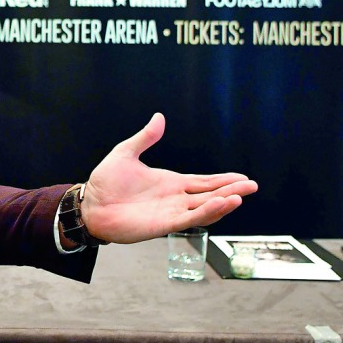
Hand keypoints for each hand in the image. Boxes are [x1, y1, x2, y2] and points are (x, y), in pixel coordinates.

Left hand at [81, 113, 256, 243]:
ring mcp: (170, 213)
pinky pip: (189, 220)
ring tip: (239, 196)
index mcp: (170, 182)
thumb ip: (145, 138)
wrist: (89, 205)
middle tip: (253, 186)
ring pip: (204, 209)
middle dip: (232, 191)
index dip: (224, 180)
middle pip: (210, 195)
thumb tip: (159, 117)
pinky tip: (220, 205)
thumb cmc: (105, 182)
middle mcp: (175, 199)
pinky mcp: (162, 225)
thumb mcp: (126, 153)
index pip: (204, 182)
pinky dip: (206, 213)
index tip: (243, 178)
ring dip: (223, 203)